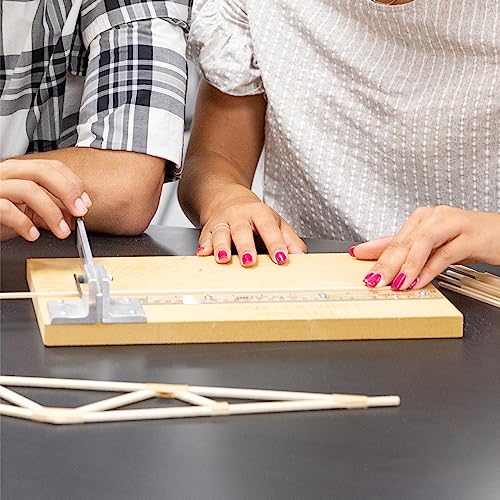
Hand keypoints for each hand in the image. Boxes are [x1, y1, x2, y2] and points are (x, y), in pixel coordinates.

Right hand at [0, 159, 91, 241]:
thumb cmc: (1, 214)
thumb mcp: (29, 209)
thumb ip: (50, 207)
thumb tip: (74, 214)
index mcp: (20, 171)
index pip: (52, 166)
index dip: (73, 183)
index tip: (85, 202)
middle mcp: (7, 174)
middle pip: (43, 172)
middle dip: (67, 192)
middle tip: (79, 212)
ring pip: (29, 189)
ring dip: (52, 213)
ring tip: (62, 231)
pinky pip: (7, 209)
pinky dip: (25, 224)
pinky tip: (33, 234)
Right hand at [196, 185, 306, 265]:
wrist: (225, 197)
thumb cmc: (253, 214)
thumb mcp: (274, 221)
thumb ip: (289, 238)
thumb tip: (301, 255)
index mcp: (259, 213)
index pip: (268, 228)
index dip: (275, 244)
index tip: (282, 258)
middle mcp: (239, 216)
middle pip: (242, 231)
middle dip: (245, 246)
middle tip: (250, 261)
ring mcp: (222, 223)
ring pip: (221, 234)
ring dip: (221, 247)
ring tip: (224, 259)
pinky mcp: (208, 230)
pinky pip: (205, 238)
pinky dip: (204, 246)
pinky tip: (203, 253)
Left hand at [351, 206, 499, 289]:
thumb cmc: (468, 239)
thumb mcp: (434, 246)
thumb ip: (408, 252)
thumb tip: (377, 259)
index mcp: (422, 219)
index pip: (393, 238)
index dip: (373, 249)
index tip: (356, 258)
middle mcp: (434, 217)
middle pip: (404, 242)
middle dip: (385, 264)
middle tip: (373, 280)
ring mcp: (452, 224)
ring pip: (421, 245)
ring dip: (406, 267)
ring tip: (395, 284)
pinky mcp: (470, 236)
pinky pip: (444, 254)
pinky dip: (429, 269)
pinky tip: (419, 281)